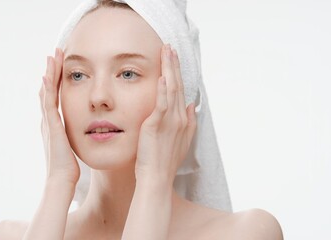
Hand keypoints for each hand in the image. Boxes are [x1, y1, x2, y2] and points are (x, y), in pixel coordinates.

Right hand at [39, 48, 79, 184]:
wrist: (61, 179)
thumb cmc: (68, 167)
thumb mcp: (72, 146)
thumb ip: (74, 137)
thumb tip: (85, 132)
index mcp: (53, 124)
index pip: (54, 97)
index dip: (56, 81)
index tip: (61, 66)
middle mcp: (48, 120)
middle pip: (48, 90)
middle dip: (51, 72)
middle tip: (54, 55)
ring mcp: (48, 122)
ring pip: (47, 91)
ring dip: (49, 73)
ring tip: (52, 56)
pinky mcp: (52, 125)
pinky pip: (48, 102)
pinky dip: (48, 88)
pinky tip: (48, 75)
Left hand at [135, 44, 196, 186]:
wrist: (157, 178)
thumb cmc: (165, 161)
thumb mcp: (182, 141)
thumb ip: (188, 122)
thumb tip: (192, 105)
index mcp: (183, 120)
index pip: (181, 92)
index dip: (178, 74)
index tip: (174, 60)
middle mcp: (179, 118)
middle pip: (178, 86)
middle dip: (174, 65)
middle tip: (171, 48)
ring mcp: (170, 121)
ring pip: (171, 90)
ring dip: (169, 70)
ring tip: (167, 52)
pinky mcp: (157, 125)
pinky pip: (162, 103)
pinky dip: (163, 89)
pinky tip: (163, 76)